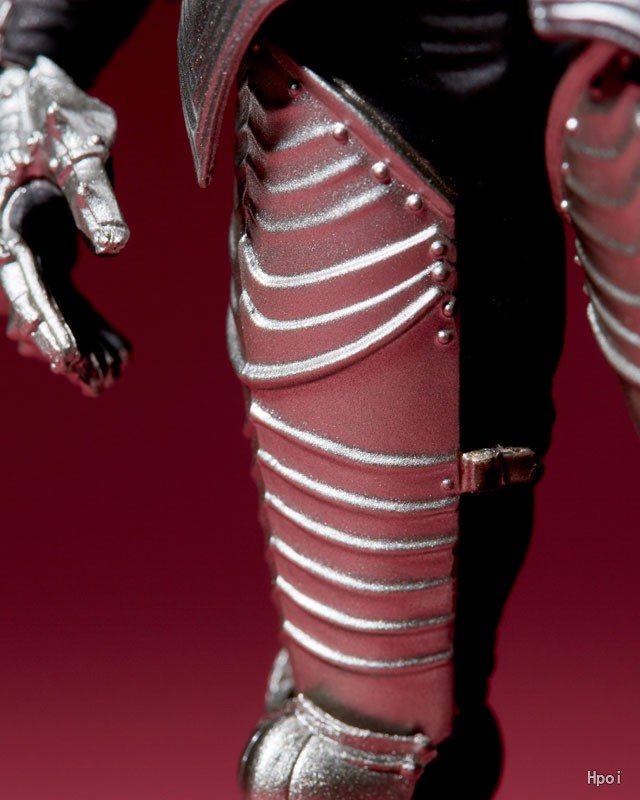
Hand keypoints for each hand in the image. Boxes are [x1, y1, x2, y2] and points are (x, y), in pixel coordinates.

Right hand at [0, 56, 129, 394]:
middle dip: (63, 345)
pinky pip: (65, 294)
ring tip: (111, 376)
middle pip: (34, 305)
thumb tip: (114, 246)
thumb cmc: (59, 113)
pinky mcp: (50, 248)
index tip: (66, 359)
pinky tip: (118, 348)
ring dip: (78, 341)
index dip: (45, 323)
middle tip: (95, 382)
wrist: (41, 93)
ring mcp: (31, 247)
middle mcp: (13, 241)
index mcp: (8, 221)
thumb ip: (95, 196)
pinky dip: (87, 322)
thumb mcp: (81, 146)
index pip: (23, 283)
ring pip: (50, 306)